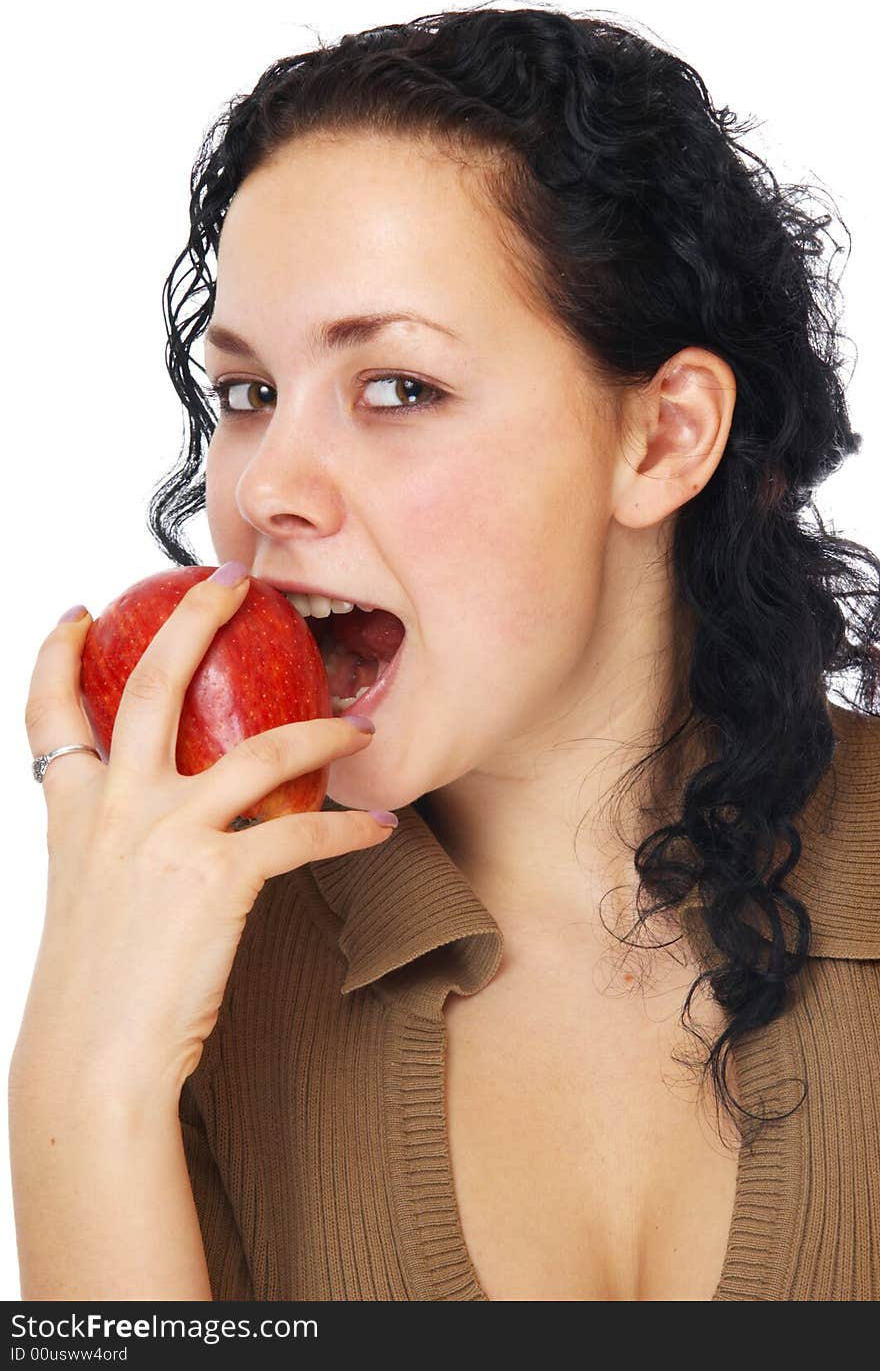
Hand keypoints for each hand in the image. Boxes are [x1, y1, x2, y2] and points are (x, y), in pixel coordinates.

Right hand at [17, 569, 393, 1099]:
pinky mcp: (217, 879)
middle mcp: (115, 809)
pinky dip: (348, 830)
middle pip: (151, 683)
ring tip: (358, 730)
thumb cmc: (97, 987)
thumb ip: (113, 844)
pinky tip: (376, 830)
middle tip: (233, 582)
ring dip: (322, 733)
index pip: (47, 713)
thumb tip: (159, 826)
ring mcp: (165, 837)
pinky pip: (301, 834)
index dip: (56, 655)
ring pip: (259, 749)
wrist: (94, 1059)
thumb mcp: (85, 896)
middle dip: (194, 620)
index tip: (78, 613)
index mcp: (73, 812)